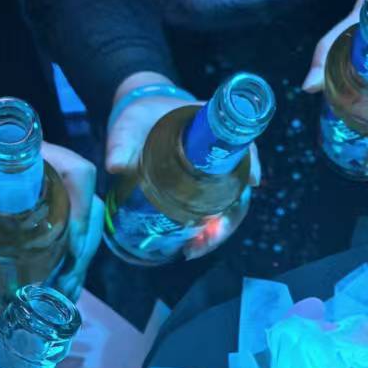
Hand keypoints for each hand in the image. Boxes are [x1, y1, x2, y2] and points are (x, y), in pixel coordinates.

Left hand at [0, 85, 97, 295]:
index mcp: (25, 149)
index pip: (77, 172)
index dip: (84, 209)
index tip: (72, 245)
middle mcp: (35, 159)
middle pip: (80, 198)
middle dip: (83, 240)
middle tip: (68, 278)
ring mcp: (28, 172)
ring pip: (68, 206)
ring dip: (73, 243)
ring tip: (63, 280)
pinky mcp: (16, 184)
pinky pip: (48, 209)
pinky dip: (55, 237)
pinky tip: (47, 264)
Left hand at [105, 76, 261, 262]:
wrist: (137, 121)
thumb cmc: (138, 117)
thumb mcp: (130, 125)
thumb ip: (122, 142)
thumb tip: (116, 165)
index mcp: (211, 128)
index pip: (242, 143)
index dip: (251, 162)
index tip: (251, 181)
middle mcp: (219, 154)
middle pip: (239, 187)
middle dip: (227, 218)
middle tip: (206, 240)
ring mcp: (213, 175)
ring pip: (228, 206)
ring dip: (216, 231)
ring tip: (193, 249)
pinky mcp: (201, 190)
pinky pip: (212, 211)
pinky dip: (205, 231)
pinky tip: (190, 246)